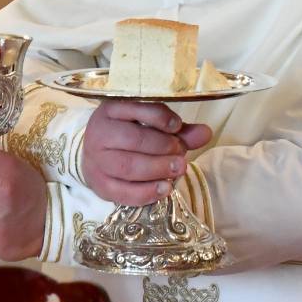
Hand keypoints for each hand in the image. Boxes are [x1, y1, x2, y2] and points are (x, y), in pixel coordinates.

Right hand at [80, 101, 210, 205]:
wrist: (96, 155)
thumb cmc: (128, 135)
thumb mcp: (151, 126)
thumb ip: (178, 130)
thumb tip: (206, 133)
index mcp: (111, 110)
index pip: (134, 108)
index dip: (159, 117)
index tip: (177, 126)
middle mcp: (99, 133)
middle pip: (133, 140)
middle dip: (163, 147)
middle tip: (181, 153)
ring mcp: (96, 160)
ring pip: (127, 166)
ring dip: (157, 169)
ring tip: (179, 169)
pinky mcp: (99, 184)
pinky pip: (122, 192)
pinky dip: (147, 192)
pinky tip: (165, 188)